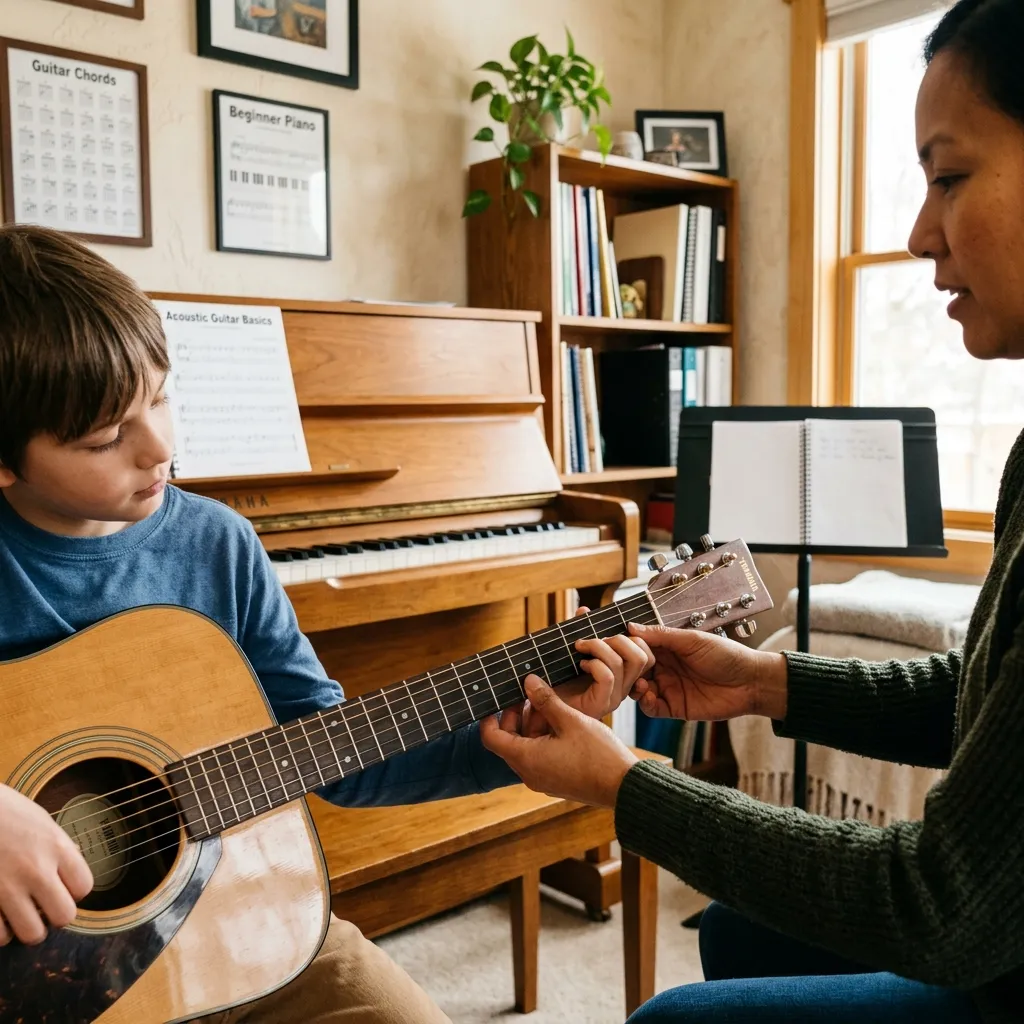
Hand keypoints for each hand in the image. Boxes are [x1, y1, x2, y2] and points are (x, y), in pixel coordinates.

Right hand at [0, 783, 92, 944]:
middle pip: (64, 915)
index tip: (63, 887)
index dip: (74, 891)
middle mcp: (36, 869)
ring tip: (19, 916)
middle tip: (42, 907)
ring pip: (33, 934)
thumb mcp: (41, 821)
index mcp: (56, 847)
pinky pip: (0, 936)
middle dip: (55, 915)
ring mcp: (7, 888)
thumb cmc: (4, 812)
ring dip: (27, 928)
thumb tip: (72, 866)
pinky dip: (1, 932)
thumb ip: (58, 847)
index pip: (84, 886)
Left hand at [482, 676, 638, 806]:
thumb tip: (528, 681)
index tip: (498, 699)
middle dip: (515, 717)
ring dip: (531, 727)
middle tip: (530, 696)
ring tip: (550, 706)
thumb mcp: (571, 720)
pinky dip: (542, 740)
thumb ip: (546, 700)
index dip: (489, 717)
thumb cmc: (598, 754)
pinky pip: (538, 759)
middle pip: (507, 742)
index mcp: (526, 759)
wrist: (624, 787)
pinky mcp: (556, 782)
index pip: (490, 737)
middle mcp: (528, 774)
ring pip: (524, 749)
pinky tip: (561, 724)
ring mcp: (542, 780)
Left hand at [523, 606, 653, 736]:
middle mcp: (623, 687)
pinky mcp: (600, 705)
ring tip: (581, 648)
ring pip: (623, 662)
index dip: (634, 637)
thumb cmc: (557, 679)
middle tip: (593, 640)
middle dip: (618, 639)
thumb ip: (580, 630)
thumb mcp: (571, 650)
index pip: (647, 655)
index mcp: (623, 675)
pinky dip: (593, 663)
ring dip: (599, 646)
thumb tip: (584, 610)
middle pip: (642, 656)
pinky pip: (607, 676)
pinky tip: (580, 664)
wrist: (541, 704)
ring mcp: (613, 697)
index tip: (609, 631)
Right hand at [626, 623, 787, 720]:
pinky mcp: (675, 707)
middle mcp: (665, 668)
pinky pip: (652, 708)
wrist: (751, 682)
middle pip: (634, 670)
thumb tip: (631, 626)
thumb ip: (661, 635)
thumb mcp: (692, 640)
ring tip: (639, 684)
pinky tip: (648, 696)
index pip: (638, 648)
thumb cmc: (726, 655)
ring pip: (639, 690)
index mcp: (668, 648)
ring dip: (634, 687)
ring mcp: (668, 688)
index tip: (615, 647)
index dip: (626, 648)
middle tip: (623, 669)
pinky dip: (645, 703)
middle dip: (626, 671)